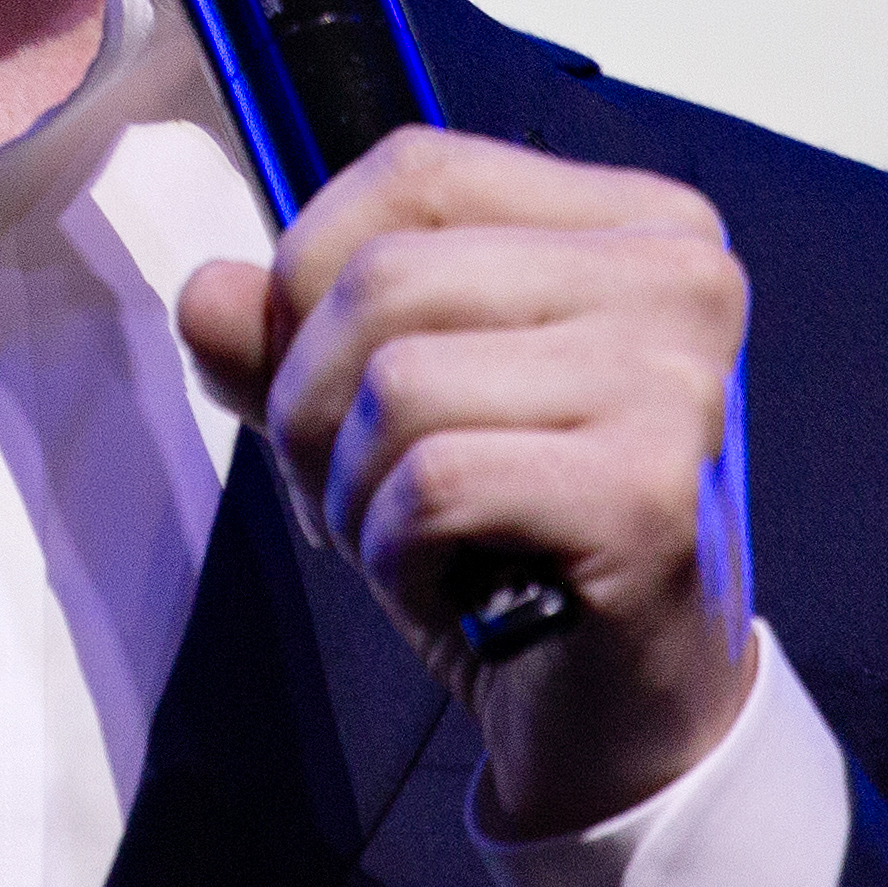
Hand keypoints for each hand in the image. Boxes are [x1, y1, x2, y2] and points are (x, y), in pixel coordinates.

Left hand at [179, 127, 757, 838]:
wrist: (623, 717)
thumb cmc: (516, 543)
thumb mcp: (389, 412)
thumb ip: (291, 337)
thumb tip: (209, 295)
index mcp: (635, 222)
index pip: (416, 169)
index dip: (310, 267)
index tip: (308, 370)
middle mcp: (678, 279)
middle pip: (386, 275)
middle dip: (312, 401)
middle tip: (350, 490)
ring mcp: (674, 383)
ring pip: (398, 379)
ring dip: (356, 488)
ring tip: (410, 540)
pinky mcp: (647, 493)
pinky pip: (432, 483)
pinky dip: (397, 551)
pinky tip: (450, 587)